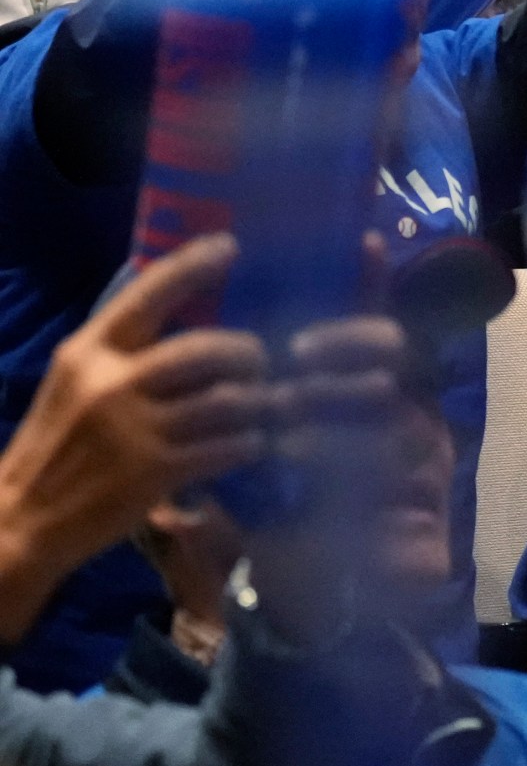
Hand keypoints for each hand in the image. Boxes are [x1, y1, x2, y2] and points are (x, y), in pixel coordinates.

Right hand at [0, 233, 270, 634]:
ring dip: (258, 403)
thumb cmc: (58, 445)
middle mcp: (112, 384)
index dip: (194, 265)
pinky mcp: (157, 471)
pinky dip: (250, 442)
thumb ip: (121, 350)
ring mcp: (135, 430)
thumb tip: (187, 312)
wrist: (23, 519)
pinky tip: (250, 443)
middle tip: (260, 363)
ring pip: (229, 400)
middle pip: (210, 350)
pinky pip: (229, 445)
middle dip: (249, 354)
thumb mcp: (75, 382)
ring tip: (264, 407)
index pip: (148, 294)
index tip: (230, 246)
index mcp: (88, 353)